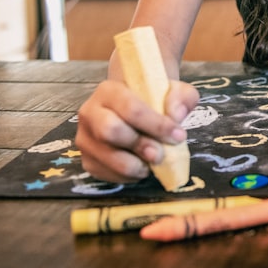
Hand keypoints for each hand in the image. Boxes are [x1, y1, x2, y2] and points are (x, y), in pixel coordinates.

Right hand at [75, 79, 198, 182]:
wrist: (135, 111)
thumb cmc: (154, 100)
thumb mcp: (174, 91)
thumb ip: (181, 97)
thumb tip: (176, 115)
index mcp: (109, 91)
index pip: (131, 108)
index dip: (156, 124)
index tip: (178, 135)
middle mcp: (90, 113)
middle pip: (111, 132)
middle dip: (141, 145)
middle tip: (160, 153)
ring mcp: (85, 138)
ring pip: (110, 158)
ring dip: (137, 165)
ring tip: (153, 162)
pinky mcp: (87, 160)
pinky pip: (108, 174)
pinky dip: (129, 176)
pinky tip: (141, 166)